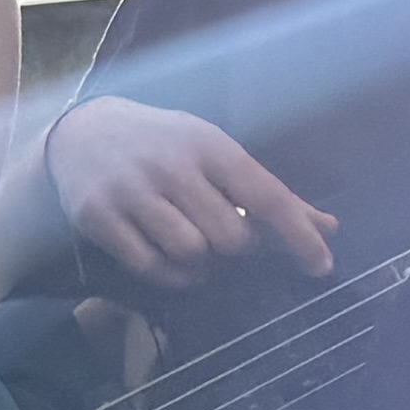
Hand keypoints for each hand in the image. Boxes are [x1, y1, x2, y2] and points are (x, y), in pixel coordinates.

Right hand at [46, 94, 336, 287]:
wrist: (81, 133)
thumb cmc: (163, 145)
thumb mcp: (214, 153)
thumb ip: (267, 192)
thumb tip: (328, 227)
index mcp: (209, 145)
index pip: (266, 195)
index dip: (298, 235)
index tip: (321, 266)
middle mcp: (171, 166)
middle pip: (231, 236)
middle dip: (237, 249)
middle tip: (225, 239)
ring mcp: (132, 192)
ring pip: (191, 253)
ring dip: (202, 265)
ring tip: (196, 250)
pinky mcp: (100, 218)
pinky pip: (151, 266)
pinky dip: (170, 275)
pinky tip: (170, 260)